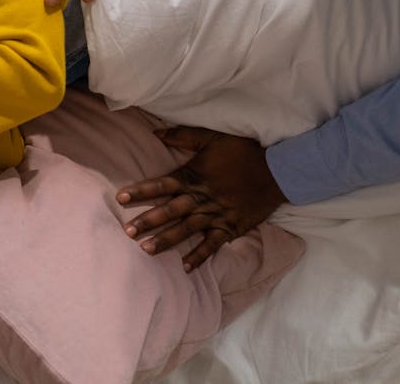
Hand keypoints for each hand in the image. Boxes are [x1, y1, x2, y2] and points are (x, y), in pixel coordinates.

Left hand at [116, 127, 286, 271]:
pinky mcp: (231, 227)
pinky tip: (185, 267)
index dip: (141, 191)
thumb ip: (183, 136)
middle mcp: (202, 197)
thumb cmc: (243, 152)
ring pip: (187, 229)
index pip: (162, 184)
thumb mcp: (213, 138)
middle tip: (127, 231)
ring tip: (147, 250)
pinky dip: (200, 256)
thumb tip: (155, 132)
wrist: (279, 170)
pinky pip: (213, 244)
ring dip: (167, 240)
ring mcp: (217, 214)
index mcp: (194, 176)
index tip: (120, 198)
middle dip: (148, 221)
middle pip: (170, 210)